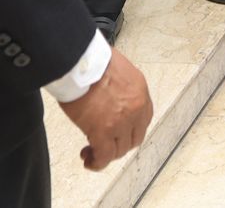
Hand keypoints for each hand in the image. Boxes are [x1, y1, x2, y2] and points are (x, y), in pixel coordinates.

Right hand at [58, 50, 152, 169]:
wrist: (81, 62)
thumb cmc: (93, 60)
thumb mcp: (117, 70)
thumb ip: (120, 87)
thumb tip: (110, 97)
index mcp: (140, 91)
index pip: (143, 119)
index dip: (130, 130)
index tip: (119, 133)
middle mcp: (136, 108)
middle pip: (133, 138)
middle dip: (119, 144)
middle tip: (104, 143)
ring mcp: (121, 122)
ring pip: (119, 150)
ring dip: (106, 153)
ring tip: (91, 151)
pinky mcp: (103, 133)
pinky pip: (104, 157)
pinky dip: (97, 162)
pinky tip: (89, 160)